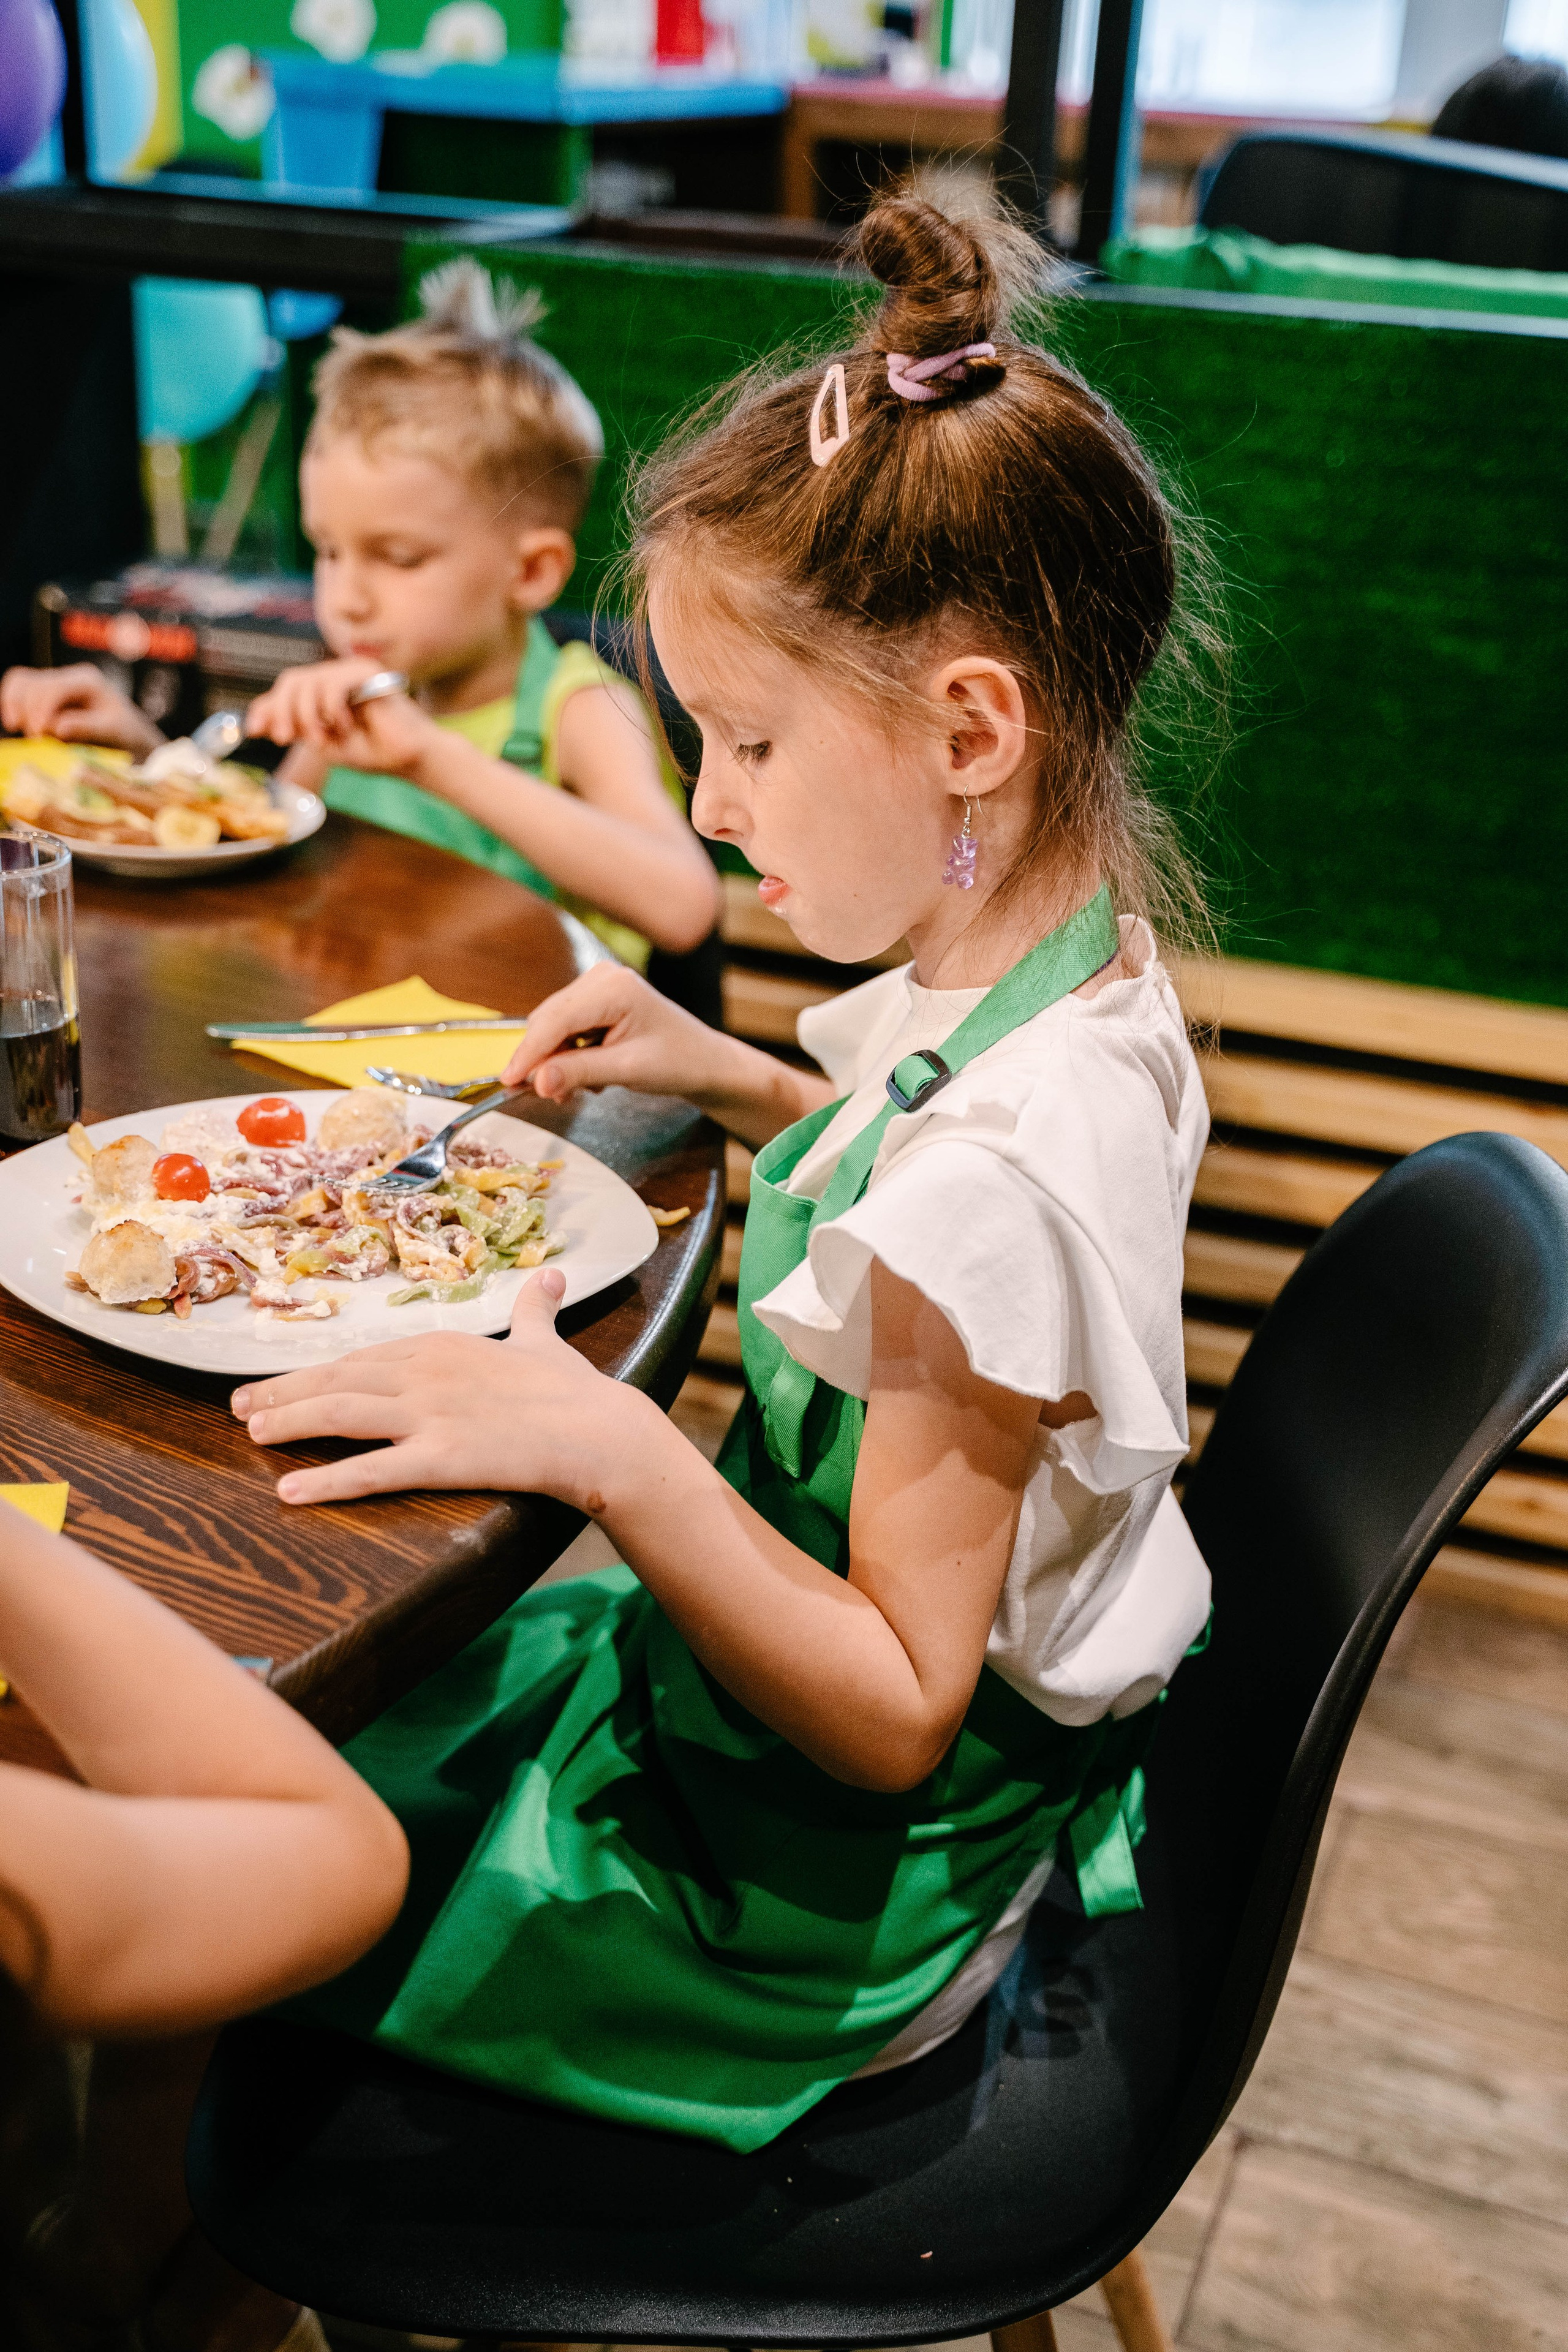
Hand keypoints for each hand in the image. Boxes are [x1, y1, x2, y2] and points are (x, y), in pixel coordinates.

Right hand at [0, 663, 162, 755]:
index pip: (54, 688)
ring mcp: (55, 682)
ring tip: (18, 728)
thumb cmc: (125, 733)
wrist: (129, 734)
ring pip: (20, 682)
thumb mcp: (113, 731)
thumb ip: (86, 728)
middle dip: (28, 712)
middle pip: (33, 683)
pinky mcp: (45, 694)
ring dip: (15, 705)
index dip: (41, 710)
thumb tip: (57, 727)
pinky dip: (11, 702)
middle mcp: (69, 676)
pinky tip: (14, 723)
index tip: (39, 735)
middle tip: (36, 740)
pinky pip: (19, 688)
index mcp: (88, 681)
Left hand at [231, 1268, 627, 1505]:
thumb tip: (553, 1276)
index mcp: (442, 1345)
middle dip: (284, 1391)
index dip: (316, 1369)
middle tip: (239, 1405)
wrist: (601, 1431)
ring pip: (342, 1413)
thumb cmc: (574, 1390)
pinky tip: (290, 1491)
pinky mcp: (442, 1457)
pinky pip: (372, 1470)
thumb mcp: (546, 1339)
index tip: (282, 1380)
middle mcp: (426, 1373)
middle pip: (338, 1379)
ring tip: (251, 1432)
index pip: (363, 1356)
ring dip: (290, 1420)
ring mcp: (431, 1414)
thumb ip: (535, 1309)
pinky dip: (326, 1480)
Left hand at [246, 659, 439, 778]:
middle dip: (282, 711)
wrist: (409, 758)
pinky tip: (343, 725)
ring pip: (308, 682)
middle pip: (291, 681)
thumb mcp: (323, 742)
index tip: (255, 731)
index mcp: (324, 690)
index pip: (287, 689)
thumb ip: (294, 728)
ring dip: (307, 716)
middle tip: (284, 739)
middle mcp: (335, 675)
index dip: (267, 706)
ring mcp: (351, 670)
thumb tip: (255, 725)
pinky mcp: (366, 671)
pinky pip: (332, 684)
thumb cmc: (373, 752)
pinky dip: (331, 709)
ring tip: (321, 740)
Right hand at [504, 962, 738, 1105]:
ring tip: (580, 1089)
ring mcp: (598, 985)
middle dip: (543, 1060)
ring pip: (552, 1026)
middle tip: (550, 1096)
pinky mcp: (595, 999)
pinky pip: (564, 1028)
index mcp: (614, 987)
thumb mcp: (627, 1070)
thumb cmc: (677, 1061)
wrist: (702, 1060)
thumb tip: (536, 1081)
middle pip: (548, 1021)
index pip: (555, 1020)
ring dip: (556, 1061)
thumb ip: (579, 1072)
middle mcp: (602, 977)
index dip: (528, 1053)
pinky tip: (589, 1075)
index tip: (509, 1081)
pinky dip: (568, 1055)